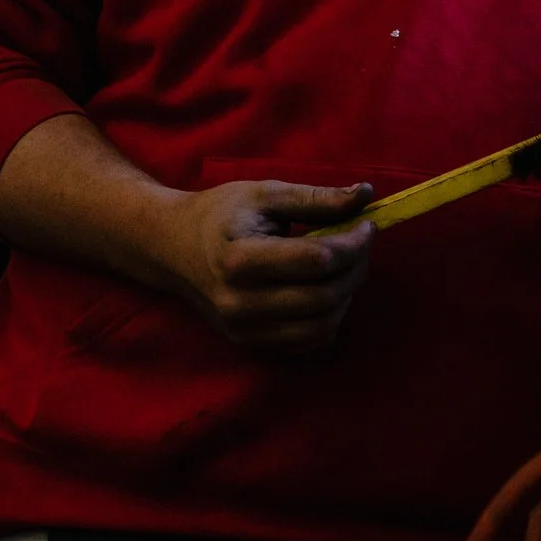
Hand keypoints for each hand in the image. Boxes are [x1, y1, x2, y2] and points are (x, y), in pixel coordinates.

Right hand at [135, 179, 376, 351]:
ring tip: (345, 266)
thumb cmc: (221, 215)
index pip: (315, 261)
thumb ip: (316, 198)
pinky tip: (324, 288)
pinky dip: (330, 317)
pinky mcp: (251, 346)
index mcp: (240, 260)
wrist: (173, 249)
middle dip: (356, 269)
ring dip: (347, 295)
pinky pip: (310, 343)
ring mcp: (244, 331)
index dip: (352, 243)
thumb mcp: (265, 194)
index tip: (366, 224)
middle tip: (361, 244)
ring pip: (323, 327)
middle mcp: (240, 303)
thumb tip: (367, 195)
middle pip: (323, 298)